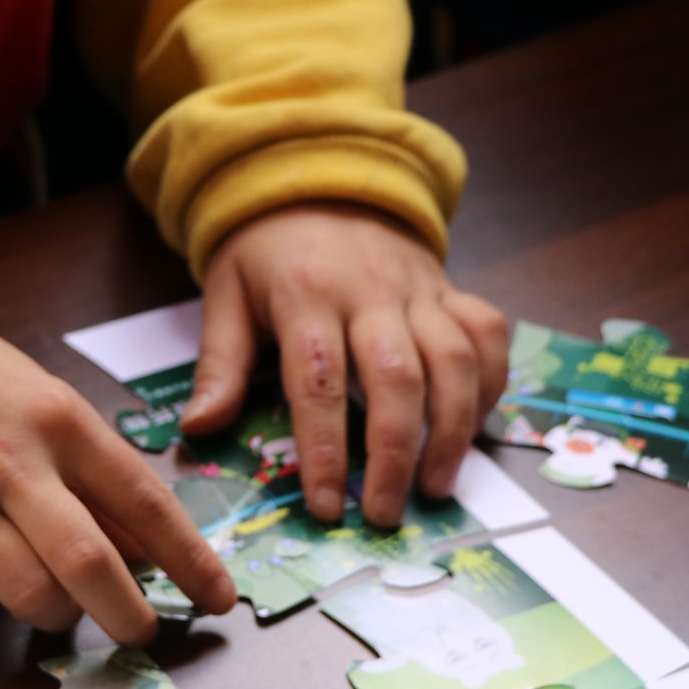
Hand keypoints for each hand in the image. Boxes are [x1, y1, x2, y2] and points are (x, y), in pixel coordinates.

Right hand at [0, 308, 235, 641]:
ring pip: (28, 596)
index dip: (191, 560)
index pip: (145, 502)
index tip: (221, 600)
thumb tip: (152, 555)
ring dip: (55, 617)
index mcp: (62, 422)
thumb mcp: (49, 408)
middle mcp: (12, 463)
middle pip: (89, 564)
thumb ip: (97, 479)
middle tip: (141, 632)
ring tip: (53, 600)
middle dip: (128, 615)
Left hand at [185, 202, 508, 528]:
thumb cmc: (267, 250)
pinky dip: (490, 384)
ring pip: (454, 361)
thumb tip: (199, 430)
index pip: (320, 383)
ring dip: (452, 430)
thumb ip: (221, 365)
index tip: (327, 507)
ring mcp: (419, 288)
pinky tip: (472, 429)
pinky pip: (486, 335)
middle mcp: (371, 292)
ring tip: (435, 487)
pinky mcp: (451, 288)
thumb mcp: (226, 296)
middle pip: (397, 378)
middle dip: (395, 454)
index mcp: (306, 295)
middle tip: (385, 514)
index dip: (326, 450)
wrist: (321, 175)